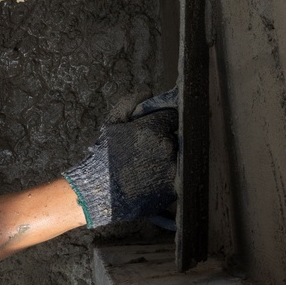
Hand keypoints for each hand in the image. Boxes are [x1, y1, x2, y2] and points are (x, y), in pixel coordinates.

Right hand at [62, 101, 177, 227]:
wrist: (103, 192)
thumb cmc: (106, 154)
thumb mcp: (113, 121)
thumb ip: (132, 101)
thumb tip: (150, 92)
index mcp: (153, 128)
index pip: (173, 115)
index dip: (165, 118)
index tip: (158, 124)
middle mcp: (167, 146)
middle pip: (180, 134)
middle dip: (170, 136)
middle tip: (153, 144)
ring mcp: (173, 169)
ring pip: (182, 154)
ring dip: (173, 154)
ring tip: (154, 160)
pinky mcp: (175, 187)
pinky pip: (181, 173)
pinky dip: (172, 171)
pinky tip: (156, 174)